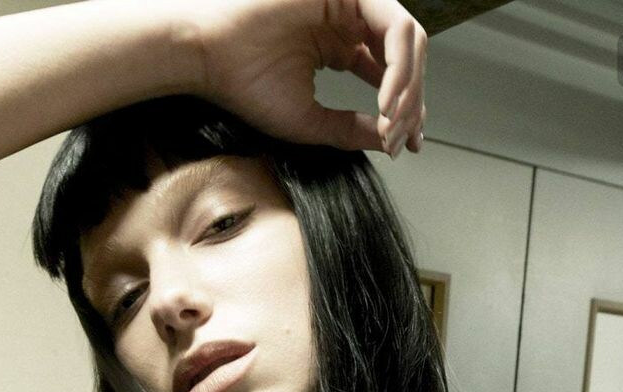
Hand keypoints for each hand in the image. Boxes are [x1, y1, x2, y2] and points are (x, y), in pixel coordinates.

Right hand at [187, 0, 427, 154]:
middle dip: (413, 102)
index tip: (404, 146)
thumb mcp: (309, 120)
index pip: (391, 75)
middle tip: (401, 139)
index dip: (407, 111)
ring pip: (409, 41)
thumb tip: (390, 140)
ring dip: (409, 87)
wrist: (209, 54)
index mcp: (341, 46)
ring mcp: (351, 2)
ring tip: (393, 123)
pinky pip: (395, 27)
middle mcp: (350, 21)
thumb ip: (351, 129)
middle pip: (408, 58)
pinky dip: (399, 67)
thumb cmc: (246, 84)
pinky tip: (387, 100)